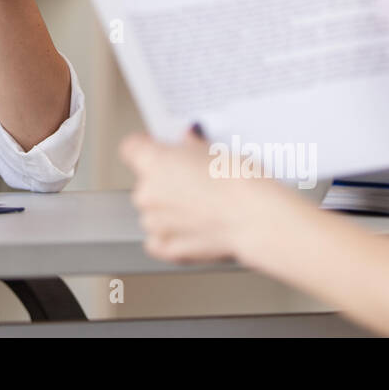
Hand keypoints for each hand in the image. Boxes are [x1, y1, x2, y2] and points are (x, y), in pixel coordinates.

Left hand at [119, 129, 276, 263]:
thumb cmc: (239, 182)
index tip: (158, 148)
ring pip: (152, 213)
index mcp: (153, 162)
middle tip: (194, 181)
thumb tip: (187, 141)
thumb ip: (191, 144)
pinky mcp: (168, 248)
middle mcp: (146, 192)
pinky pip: (158, 242)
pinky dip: (170, 238)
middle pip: (145, 182)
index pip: (131, 147)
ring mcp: (155, 223)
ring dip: (169, 211)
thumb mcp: (215, 149)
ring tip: (201, 208)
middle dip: (165, 182)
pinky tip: (191, 230)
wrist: (256, 217)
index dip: (146, 146)